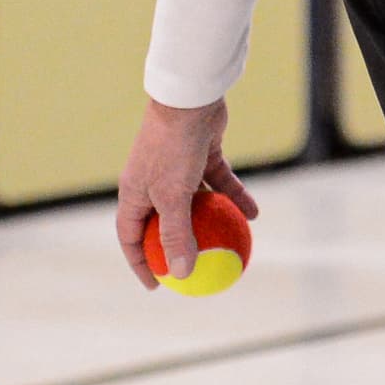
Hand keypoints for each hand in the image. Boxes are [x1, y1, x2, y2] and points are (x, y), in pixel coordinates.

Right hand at [114, 97, 257, 287]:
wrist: (190, 98)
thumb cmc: (173, 148)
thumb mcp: (172, 196)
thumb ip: (176, 234)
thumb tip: (180, 274)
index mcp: (135, 191)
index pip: (130, 235)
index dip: (140, 262)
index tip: (157, 286)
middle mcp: (153, 181)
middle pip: (165, 222)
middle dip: (180, 246)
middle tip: (199, 270)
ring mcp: (178, 167)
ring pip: (196, 203)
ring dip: (213, 222)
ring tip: (232, 244)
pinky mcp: (202, 154)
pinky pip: (219, 183)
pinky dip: (234, 197)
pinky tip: (254, 214)